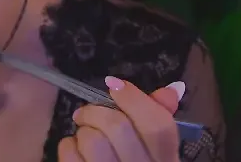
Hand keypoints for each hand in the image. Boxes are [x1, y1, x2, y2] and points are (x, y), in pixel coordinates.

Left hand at [58, 76, 185, 161]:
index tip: (114, 86)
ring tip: (83, 136)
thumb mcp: (154, 154)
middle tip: (85, 114)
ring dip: (83, 132)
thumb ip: (160, 121)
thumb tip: (172, 89)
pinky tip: (75, 151)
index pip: (159, 125)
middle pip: (120, 127)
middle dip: (96, 112)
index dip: (135, 98)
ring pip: (93, 141)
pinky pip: (71, 156)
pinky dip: (68, 147)